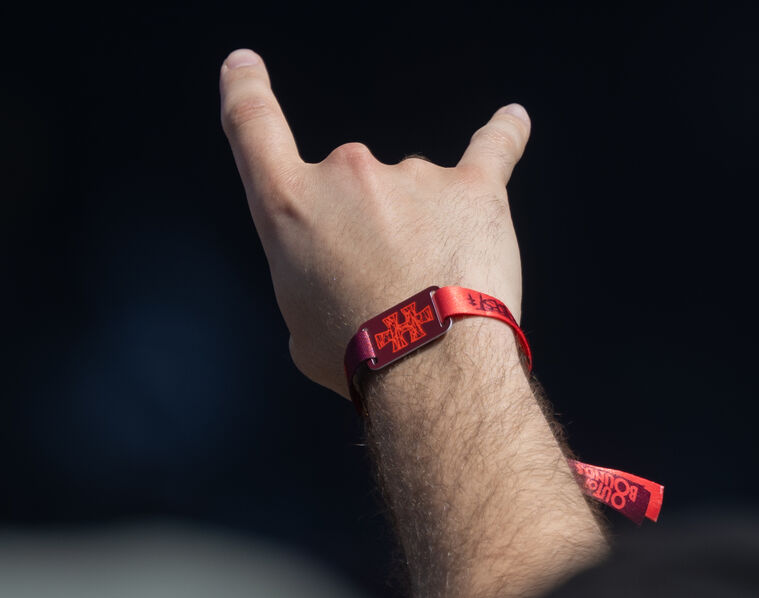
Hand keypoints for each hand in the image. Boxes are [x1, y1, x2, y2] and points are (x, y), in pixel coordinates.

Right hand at [219, 48, 531, 397]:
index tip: (244, 67)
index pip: (254, 127)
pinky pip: (492, 150)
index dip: (245, 91)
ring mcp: (413, 176)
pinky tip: (515, 122)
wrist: (429, 370)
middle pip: (349, 185)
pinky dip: (503, 136)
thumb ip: (310, 278)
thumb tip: (338, 280)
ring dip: (422, 232)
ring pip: (414, 191)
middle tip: (383, 293)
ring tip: (433, 293)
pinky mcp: (473, 189)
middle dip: (366, 234)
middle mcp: (346, 176)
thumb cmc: (359, 356)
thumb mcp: (300, 324)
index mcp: (290, 207)